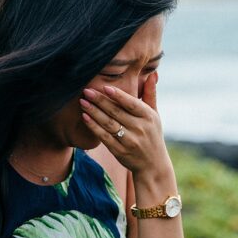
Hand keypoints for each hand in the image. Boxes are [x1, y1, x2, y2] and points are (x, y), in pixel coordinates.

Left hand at [81, 68, 174, 193]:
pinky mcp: (119, 152)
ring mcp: (129, 141)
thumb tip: (154, 72)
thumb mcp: (155, 114)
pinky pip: (104, 137)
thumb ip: (150, 93)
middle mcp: (139, 129)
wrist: (153, 165)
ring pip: (108, 124)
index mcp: (148, 116)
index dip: (118, 95)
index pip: (131, 103)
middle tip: (86, 90)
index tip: (105, 86)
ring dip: (94, 112)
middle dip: (100, 100)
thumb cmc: (152, 134)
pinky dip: (94, 127)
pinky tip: (85, 117)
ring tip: (83, 102)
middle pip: (116, 112)